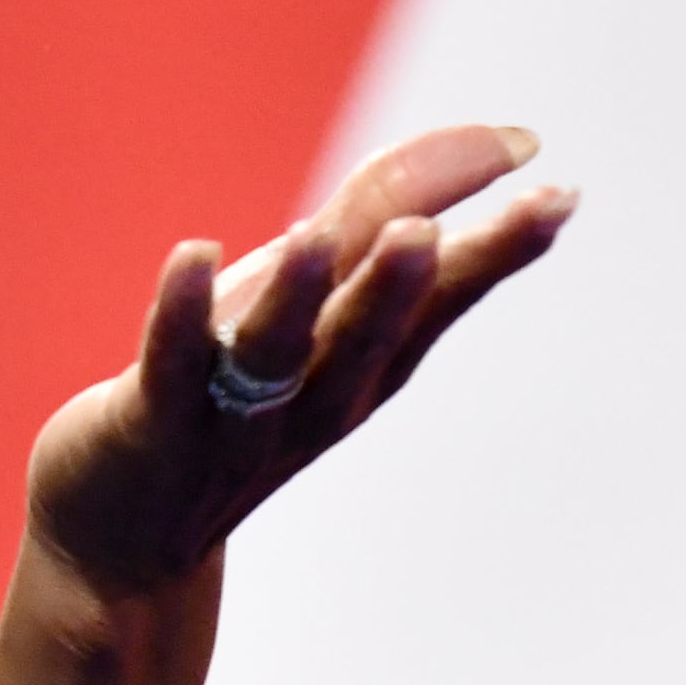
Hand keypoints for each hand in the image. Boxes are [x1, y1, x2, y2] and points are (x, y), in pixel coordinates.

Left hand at [23, 124, 576, 596]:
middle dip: (398, 287)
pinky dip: (181, 311)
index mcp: (364, 367)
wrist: (125, 543)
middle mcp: (313, 396)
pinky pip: (169, 363)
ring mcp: (232, 417)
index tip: (560, 196)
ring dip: (296, 299)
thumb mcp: (309, 305)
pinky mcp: (151, 422)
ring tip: (315, 236)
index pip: (440, 305)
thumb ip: (382, 219)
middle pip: (367, 338)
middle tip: (429, 234)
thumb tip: (505, 141)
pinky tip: (192, 252)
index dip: (495, 252)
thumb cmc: (228, 398)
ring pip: (274, 355)